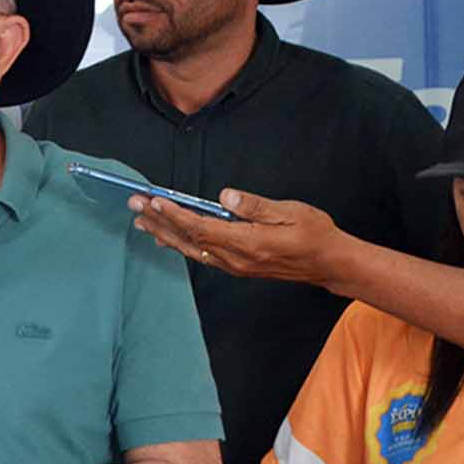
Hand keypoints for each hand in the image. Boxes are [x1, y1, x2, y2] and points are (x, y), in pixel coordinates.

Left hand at [129, 188, 342, 285]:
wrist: (328, 263)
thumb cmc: (313, 234)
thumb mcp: (290, 212)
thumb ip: (255, 206)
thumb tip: (227, 196)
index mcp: (248, 243)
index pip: (202, 227)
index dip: (175, 214)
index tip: (154, 201)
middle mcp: (236, 259)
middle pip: (189, 240)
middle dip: (159, 222)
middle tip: (135, 206)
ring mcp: (235, 265)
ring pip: (191, 250)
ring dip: (165, 234)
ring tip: (142, 221)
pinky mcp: (237, 267)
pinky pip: (201, 255)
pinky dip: (181, 244)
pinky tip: (169, 237)